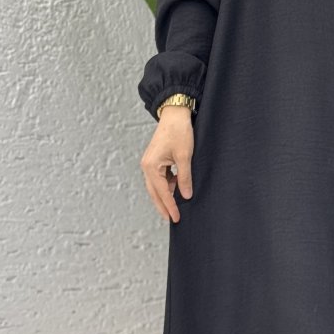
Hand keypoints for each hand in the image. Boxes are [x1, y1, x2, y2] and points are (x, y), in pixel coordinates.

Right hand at [141, 107, 193, 222]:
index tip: (176, 218)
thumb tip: (186, 195)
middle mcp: (147, 166)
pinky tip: (177, 189)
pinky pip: (160, 177)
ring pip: (156, 186)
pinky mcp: (155, 159)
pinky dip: (168, 185)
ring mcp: (150, 163)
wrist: (175, 114)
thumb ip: (185, 178)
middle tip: (172, 219)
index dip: (170, 206)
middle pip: (154, 192)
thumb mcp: (185, 157)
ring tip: (175, 208)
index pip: (162, 192)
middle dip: (163, 206)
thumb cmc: (179, 132)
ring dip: (166, 196)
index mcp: (151, 166)